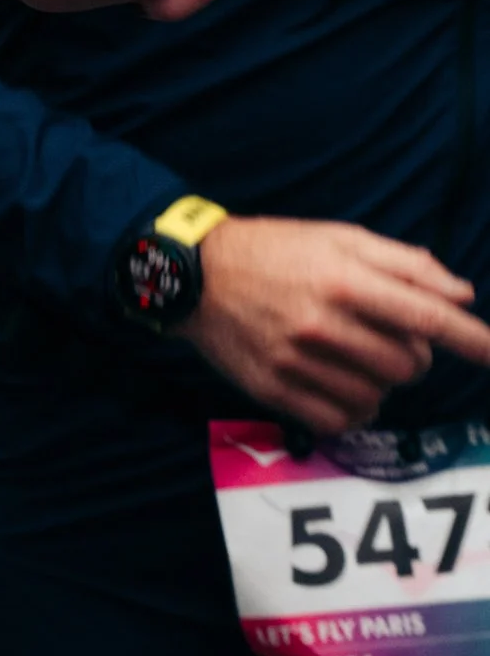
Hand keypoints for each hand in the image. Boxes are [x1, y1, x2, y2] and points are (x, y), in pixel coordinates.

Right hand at [187, 218, 489, 429]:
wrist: (193, 274)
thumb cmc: (275, 250)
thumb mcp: (338, 236)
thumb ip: (404, 263)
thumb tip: (460, 295)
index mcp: (343, 278)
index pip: (425, 317)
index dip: (470, 339)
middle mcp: (321, 322)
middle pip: (407, 364)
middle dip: (411, 355)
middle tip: (385, 336)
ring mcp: (295, 360)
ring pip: (377, 395)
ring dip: (382, 382)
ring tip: (358, 358)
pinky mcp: (273, 389)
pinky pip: (339, 419)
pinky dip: (353, 408)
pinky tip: (341, 385)